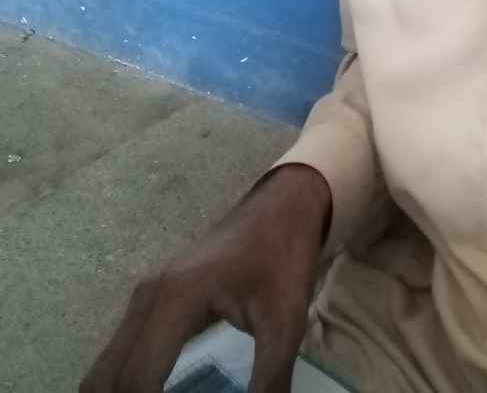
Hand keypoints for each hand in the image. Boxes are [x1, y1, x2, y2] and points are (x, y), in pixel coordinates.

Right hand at [79, 163, 331, 392]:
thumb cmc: (283, 258)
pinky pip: (120, 354)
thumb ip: (268, 381)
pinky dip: (127, 384)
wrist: (282, 206)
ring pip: (106, 367)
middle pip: (107, 377)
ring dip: (121, 392)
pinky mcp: (150, 301)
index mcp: (175, 300)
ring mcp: (144, 297)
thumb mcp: (286, 322)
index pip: (138, 381)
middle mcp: (147, 298)